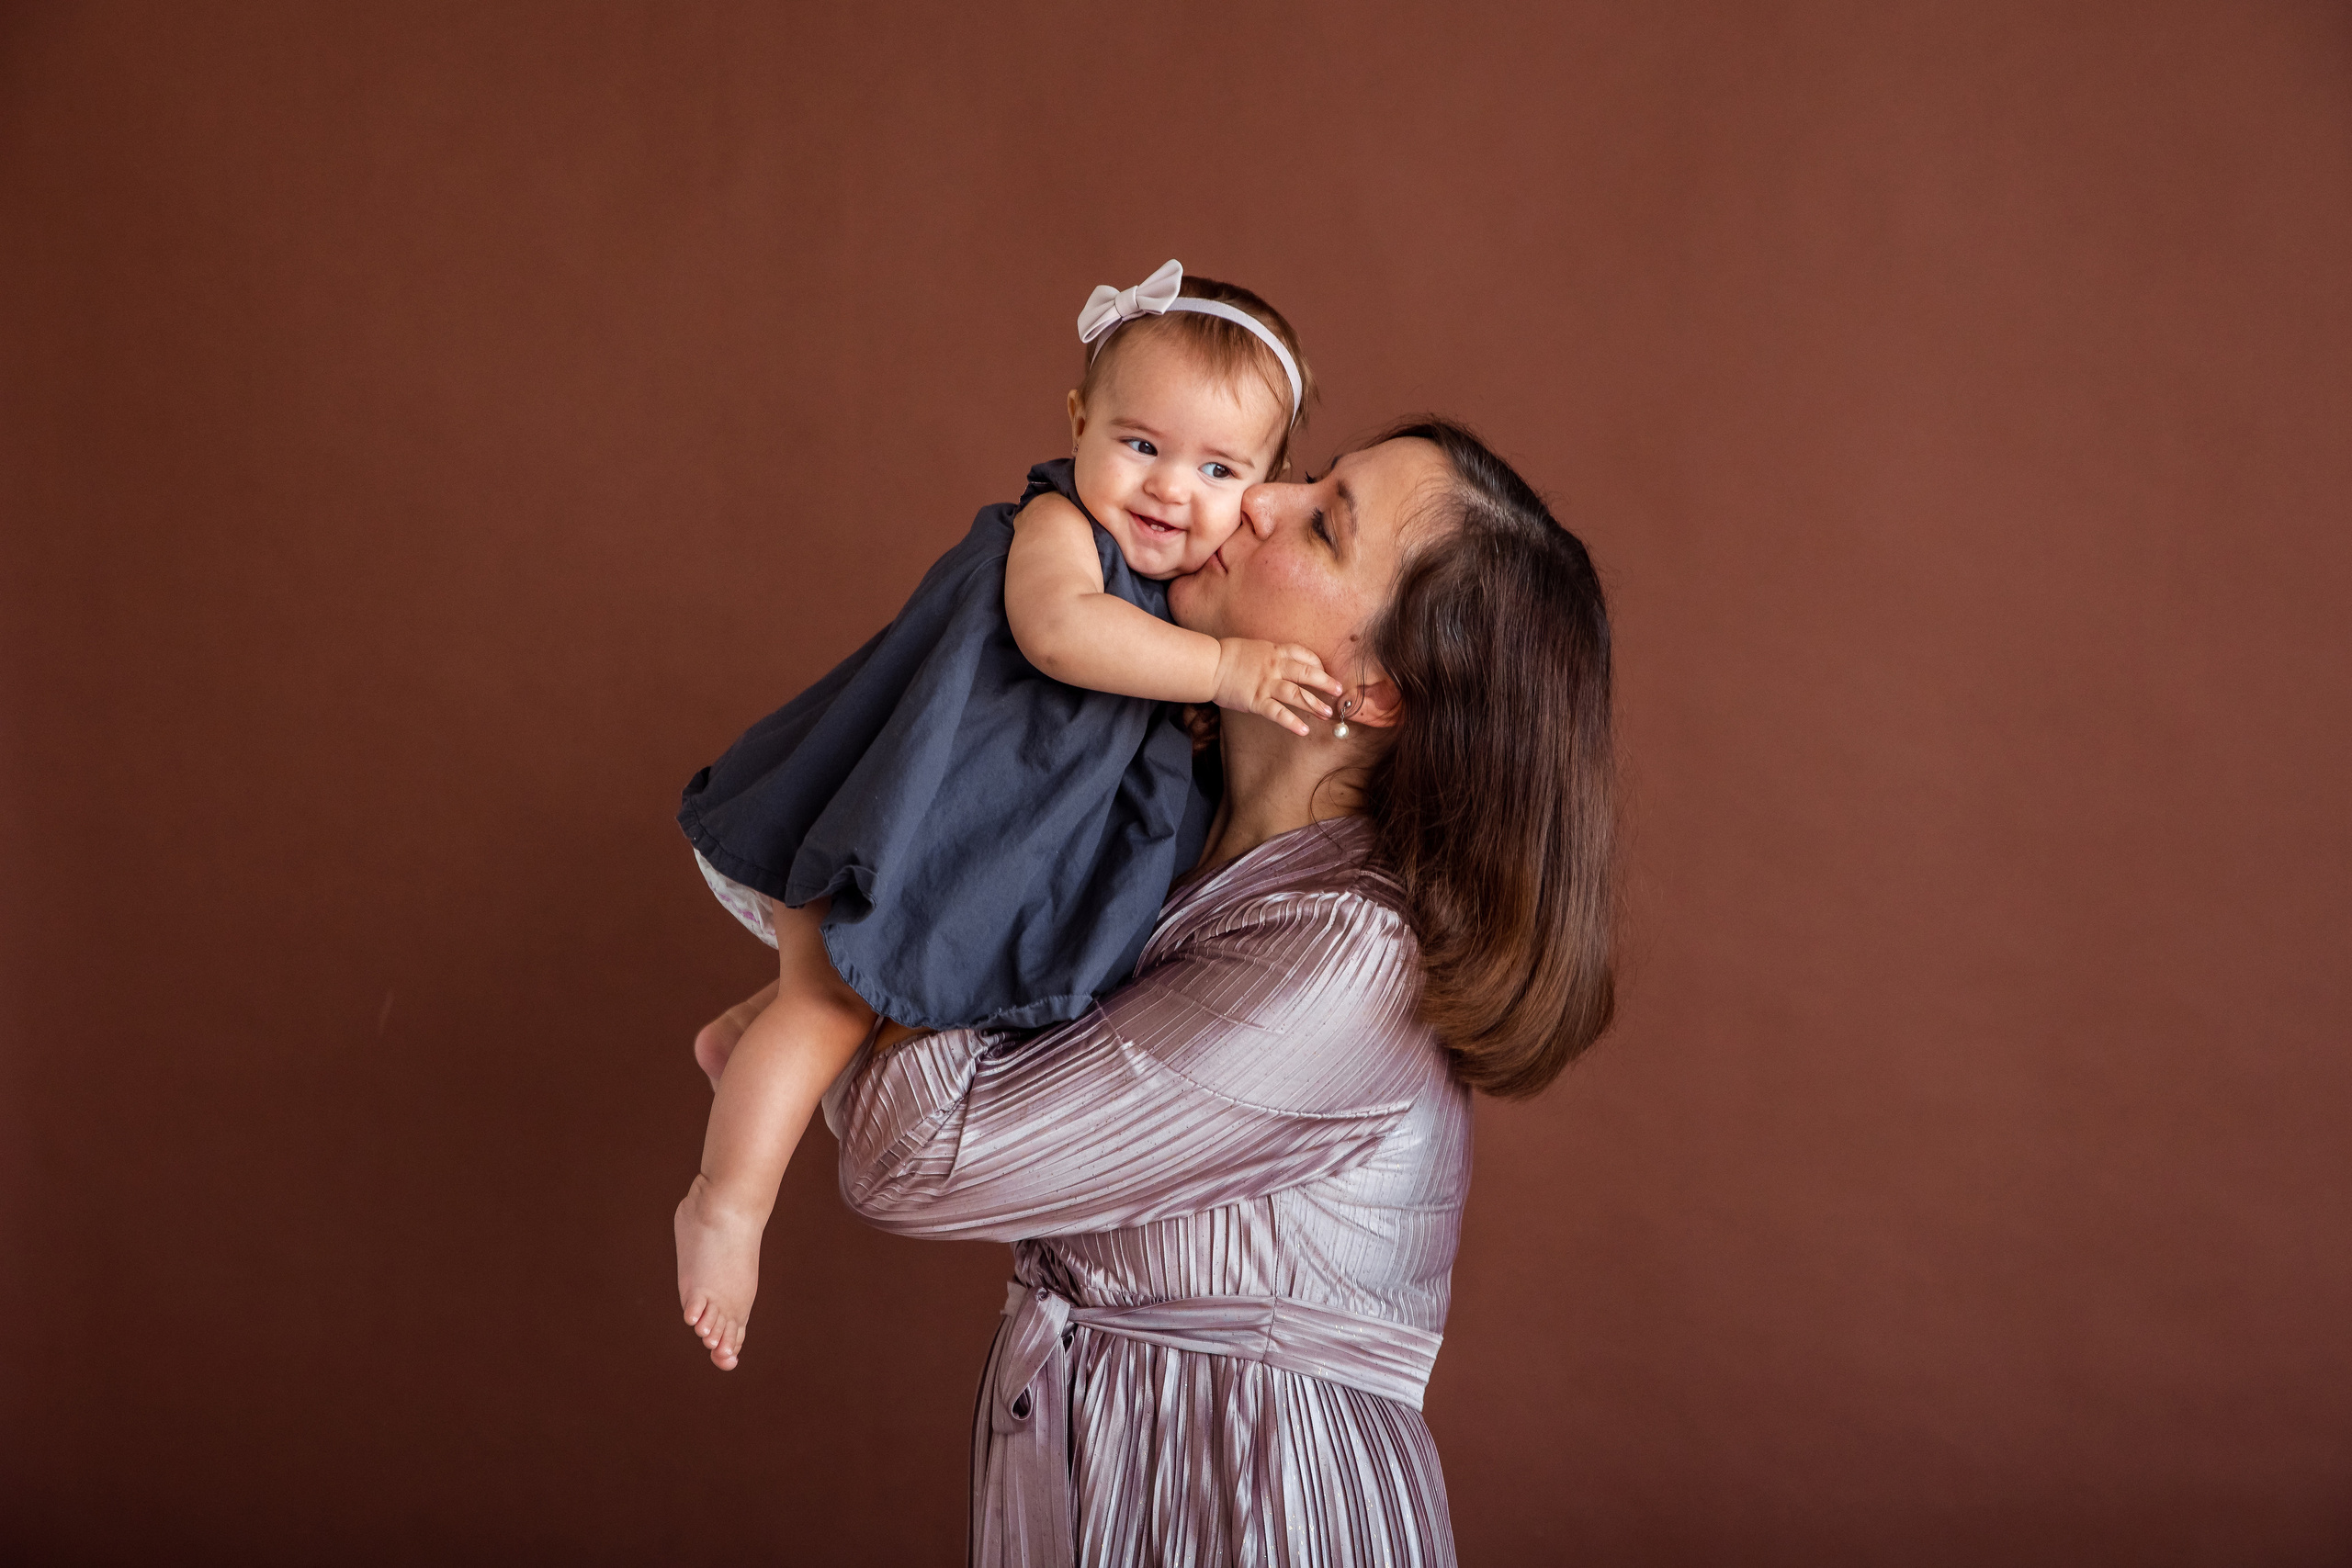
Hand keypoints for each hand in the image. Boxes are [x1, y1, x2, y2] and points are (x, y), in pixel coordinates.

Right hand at [1212, 639, 1342, 736]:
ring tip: (1327, 714)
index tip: (1324, 672)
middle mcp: (1274, 667)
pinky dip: (1292, 722)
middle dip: (1325, 683)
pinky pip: (1278, 713)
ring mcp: (1266, 684)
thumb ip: (1272, 656)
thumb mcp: (1256, 648)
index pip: (1304, 655)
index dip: (1317, 664)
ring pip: (1296, 694)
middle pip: (1307, 674)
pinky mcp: (1256, 700)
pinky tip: (1304, 730)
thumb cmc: (1229, 656)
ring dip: (1314, 704)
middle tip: (1340, 692)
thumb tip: (1284, 665)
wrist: (1209, 665)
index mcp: (1275, 651)